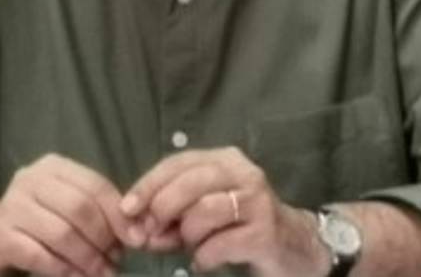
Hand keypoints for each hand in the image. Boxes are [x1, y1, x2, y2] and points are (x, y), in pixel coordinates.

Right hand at [0, 154, 135, 276]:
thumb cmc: (39, 222)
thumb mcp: (68, 208)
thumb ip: (99, 213)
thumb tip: (135, 234)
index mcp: (52, 167)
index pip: (95, 186)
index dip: (120, 216)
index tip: (136, 241)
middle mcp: (29, 180)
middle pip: (79, 208)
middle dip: (104, 240)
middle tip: (115, 261)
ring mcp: (11, 206)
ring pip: (61, 233)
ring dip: (88, 259)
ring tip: (100, 273)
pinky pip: (39, 255)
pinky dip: (63, 270)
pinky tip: (75, 276)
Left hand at [121, 147, 327, 275]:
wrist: (294, 247)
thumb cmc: (238, 224)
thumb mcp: (201, 211)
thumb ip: (170, 214)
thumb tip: (137, 226)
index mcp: (223, 159)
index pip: (177, 163)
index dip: (148, 185)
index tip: (126, 208)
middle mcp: (244, 173)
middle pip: (189, 182)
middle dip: (162, 208)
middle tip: (151, 232)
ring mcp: (258, 202)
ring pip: (204, 211)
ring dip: (186, 234)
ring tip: (189, 246)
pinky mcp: (267, 233)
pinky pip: (220, 244)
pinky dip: (203, 256)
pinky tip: (204, 261)